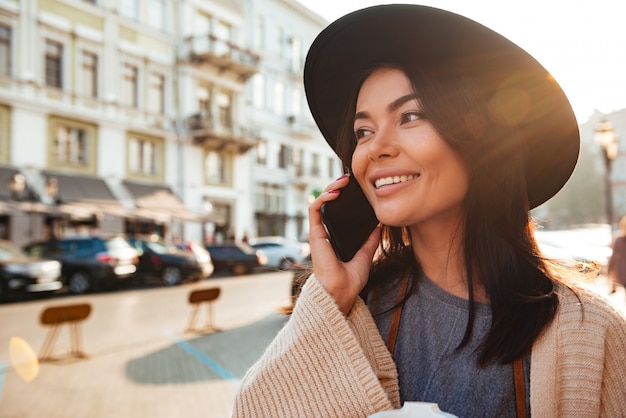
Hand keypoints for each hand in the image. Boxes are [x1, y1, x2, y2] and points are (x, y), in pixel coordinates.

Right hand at [308, 174, 380, 314]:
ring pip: (320, 203)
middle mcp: (326, 233)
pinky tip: (334, 193)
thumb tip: (379, 225)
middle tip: (350, 180)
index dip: (345, 199)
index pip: (338, 212)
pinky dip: (323, 198)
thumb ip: (370, 240)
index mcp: (336, 238)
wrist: (340, 291)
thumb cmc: (350, 280)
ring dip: (330, 189)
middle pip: (329, 204)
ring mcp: (319, 232)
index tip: (357, 189)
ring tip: (343, 181)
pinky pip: (315, 210)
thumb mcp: (366, 255)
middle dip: (337, 188)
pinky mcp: (315, 234)